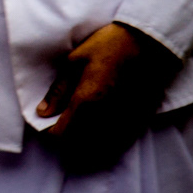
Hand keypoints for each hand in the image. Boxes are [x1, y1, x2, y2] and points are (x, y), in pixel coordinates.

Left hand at [36, 22, 178, 173]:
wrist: (148, 43)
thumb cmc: (108, 46)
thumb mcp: (75, 62)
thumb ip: (59, 91)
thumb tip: (43, 112)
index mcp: (86, 101)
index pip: (61, 134)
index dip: (50, 131)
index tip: (48, 121)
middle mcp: (105, 118)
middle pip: (80, 147)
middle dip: (68, 141)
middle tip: (63, 125)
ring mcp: (125, 122)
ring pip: (102, 149)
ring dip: (88, 146)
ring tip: (81, 130)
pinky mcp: (140, 121)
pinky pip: (121, 144)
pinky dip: (108, 144)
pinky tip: (102, 132)